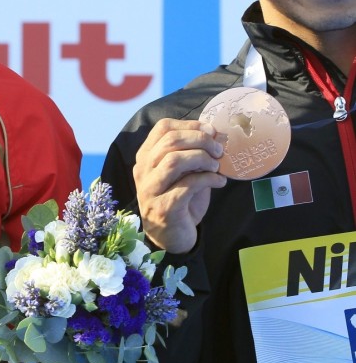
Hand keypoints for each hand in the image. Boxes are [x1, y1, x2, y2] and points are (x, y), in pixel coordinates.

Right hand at [132, 118, 226, 253]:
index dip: (190, 125)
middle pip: (170, 141)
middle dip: (200, 141)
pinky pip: (187, 185)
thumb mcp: (183, 174)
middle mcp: (143, 170)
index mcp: (146, 156)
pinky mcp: (164, 207)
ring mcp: (151, 189)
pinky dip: (208, 179)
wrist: (170, 237)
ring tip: (216, 166)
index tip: (211, 131)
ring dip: (202, 159)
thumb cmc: (179, 200)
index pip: (163, 128)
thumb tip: (217, 135)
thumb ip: (193, 155)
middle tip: (219, 150)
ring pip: (174, 161)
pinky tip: (219, 182)